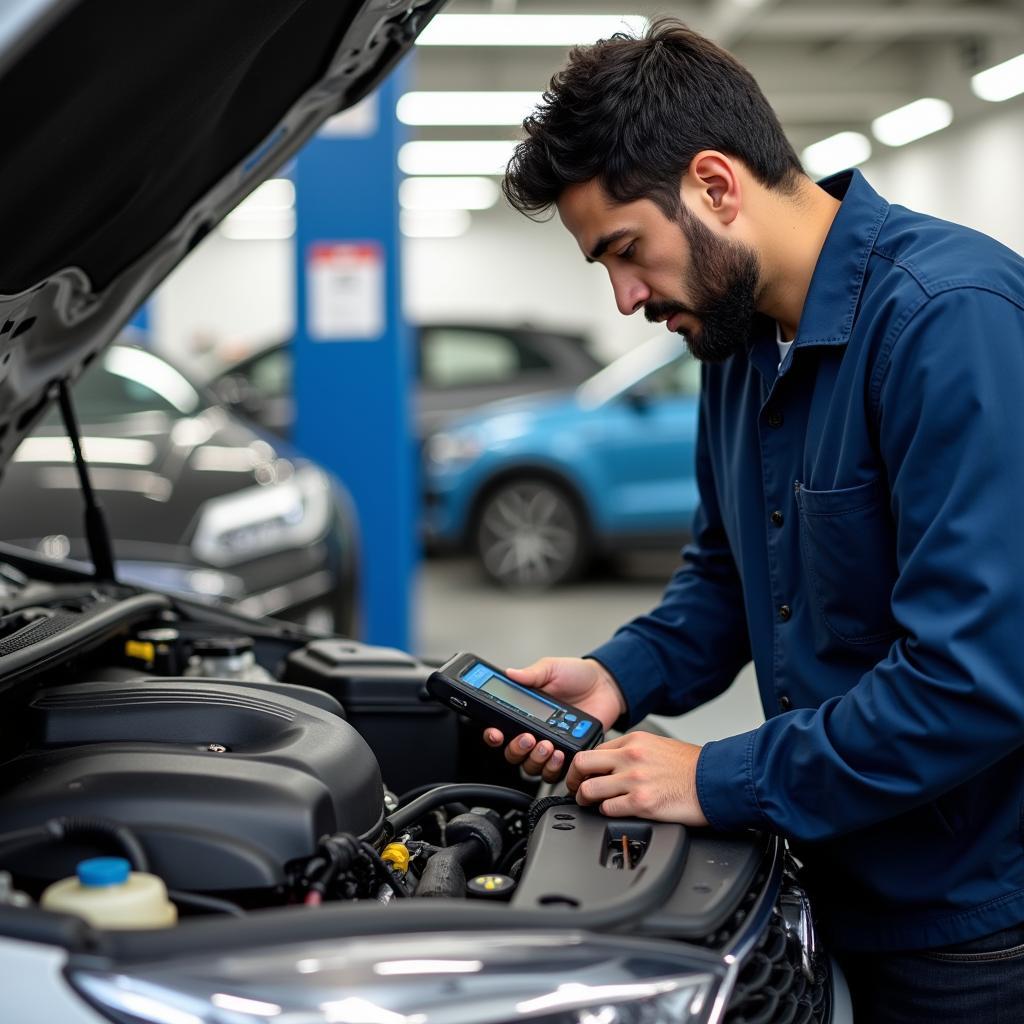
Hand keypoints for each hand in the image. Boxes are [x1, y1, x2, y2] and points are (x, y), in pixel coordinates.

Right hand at [482, 657, 626, 783]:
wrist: (605, 685)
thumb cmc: (576, 675)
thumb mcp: (551, 669)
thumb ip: (531, 674)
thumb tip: (510, 673)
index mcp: (523, 712)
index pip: (500, 730)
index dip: (494, 736)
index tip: (497, 733)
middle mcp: (534, 732)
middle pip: (513, 754)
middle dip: (517, 749)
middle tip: (528, 738)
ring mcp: (551, 745)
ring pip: (532, 767)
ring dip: (536, 760)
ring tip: (547, 746)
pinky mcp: (569, 755)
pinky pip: (555, 772)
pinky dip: (555, 768)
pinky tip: (561, 754)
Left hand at [565, 731, 708, 825]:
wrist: (715, 780)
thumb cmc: (692, 766)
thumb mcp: (658, 746)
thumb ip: (633, 751)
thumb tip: (612, 763)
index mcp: (634, 741)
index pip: (593, 750)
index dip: (583, 765)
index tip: (581, 774)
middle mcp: (630, 757)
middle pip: (582, 764)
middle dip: (572, 779)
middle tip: (574, 788)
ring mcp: (634, 780)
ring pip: (590, 789)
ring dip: (585, 799)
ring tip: (589, 803)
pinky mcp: (642, 803)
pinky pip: (608, 809)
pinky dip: (606, 813)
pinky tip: (612, 812)